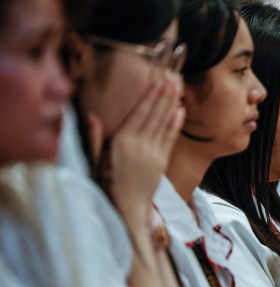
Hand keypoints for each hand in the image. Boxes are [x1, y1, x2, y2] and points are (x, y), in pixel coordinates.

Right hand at [106, 75, 183, 228]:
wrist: (127, 209)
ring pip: (164, 123)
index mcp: (122, 142)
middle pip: (155, 114)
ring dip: (171, 103)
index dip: (150, 96)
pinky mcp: (162, 162)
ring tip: (178, 86)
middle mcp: (140, 145)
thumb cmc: (107, 185)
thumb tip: (92, 116)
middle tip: (174, 76)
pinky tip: (179, 110)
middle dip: (165, 94)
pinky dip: (175, 123)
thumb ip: (94, 138)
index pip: (139, 113)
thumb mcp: (94, 161)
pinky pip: (170, 138)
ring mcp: (153, 153)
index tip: (158, 80)